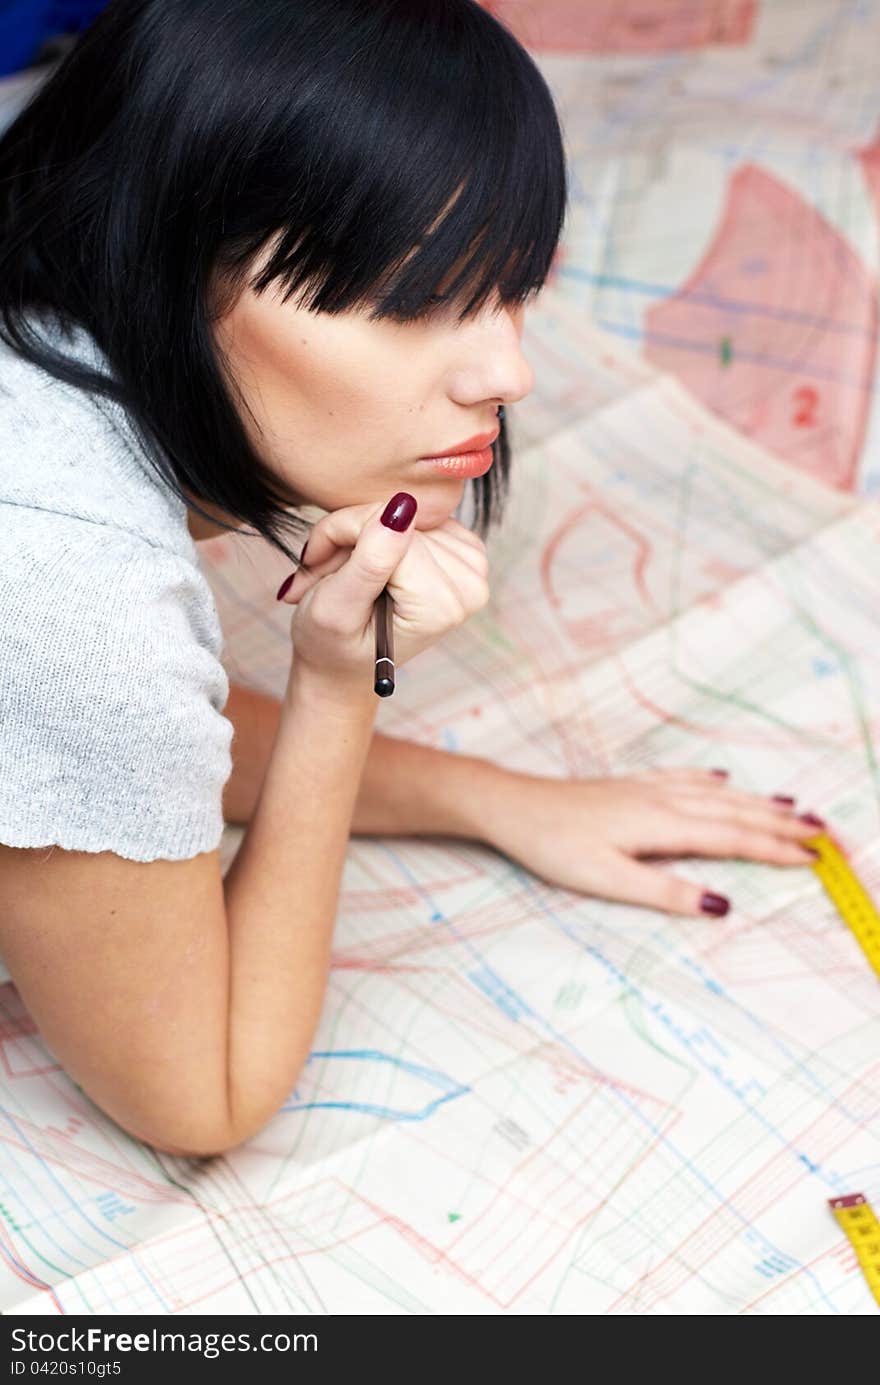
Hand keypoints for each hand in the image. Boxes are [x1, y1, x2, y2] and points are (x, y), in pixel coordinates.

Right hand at [277, 498, 489, 685]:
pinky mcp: (464, 552)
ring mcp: (472, 568)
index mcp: (441, 607)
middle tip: (327, 571)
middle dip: (353, 534)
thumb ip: (369, 561)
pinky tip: (374, 560)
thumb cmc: (331, 643)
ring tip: (347, 571)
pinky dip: (387, 529)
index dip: (343, 533)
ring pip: (409, 513)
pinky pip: (419, 516)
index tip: (314, 562)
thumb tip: (404, 506)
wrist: (344, 663)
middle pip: (404, 519)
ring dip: (366, 532)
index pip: (393, 530)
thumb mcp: (335, 607)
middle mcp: (470, 586)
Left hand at [481, 767, 823, 915]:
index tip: (816, 858)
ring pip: (716, 794)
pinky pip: (685, 779)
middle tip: (826, 834)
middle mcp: (663, 800)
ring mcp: (647, 789)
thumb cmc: (553, 844)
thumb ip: (666, 892)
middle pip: (736, 812)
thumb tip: (722, 905)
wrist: (512, 805)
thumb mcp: (607, 879)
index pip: (734, 839)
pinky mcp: (629, 786)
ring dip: (757, 802)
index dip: (777, 849)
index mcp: (663, 825)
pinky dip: (713, 782)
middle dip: (783, 824)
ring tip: (793, 808)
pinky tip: (722, 780)